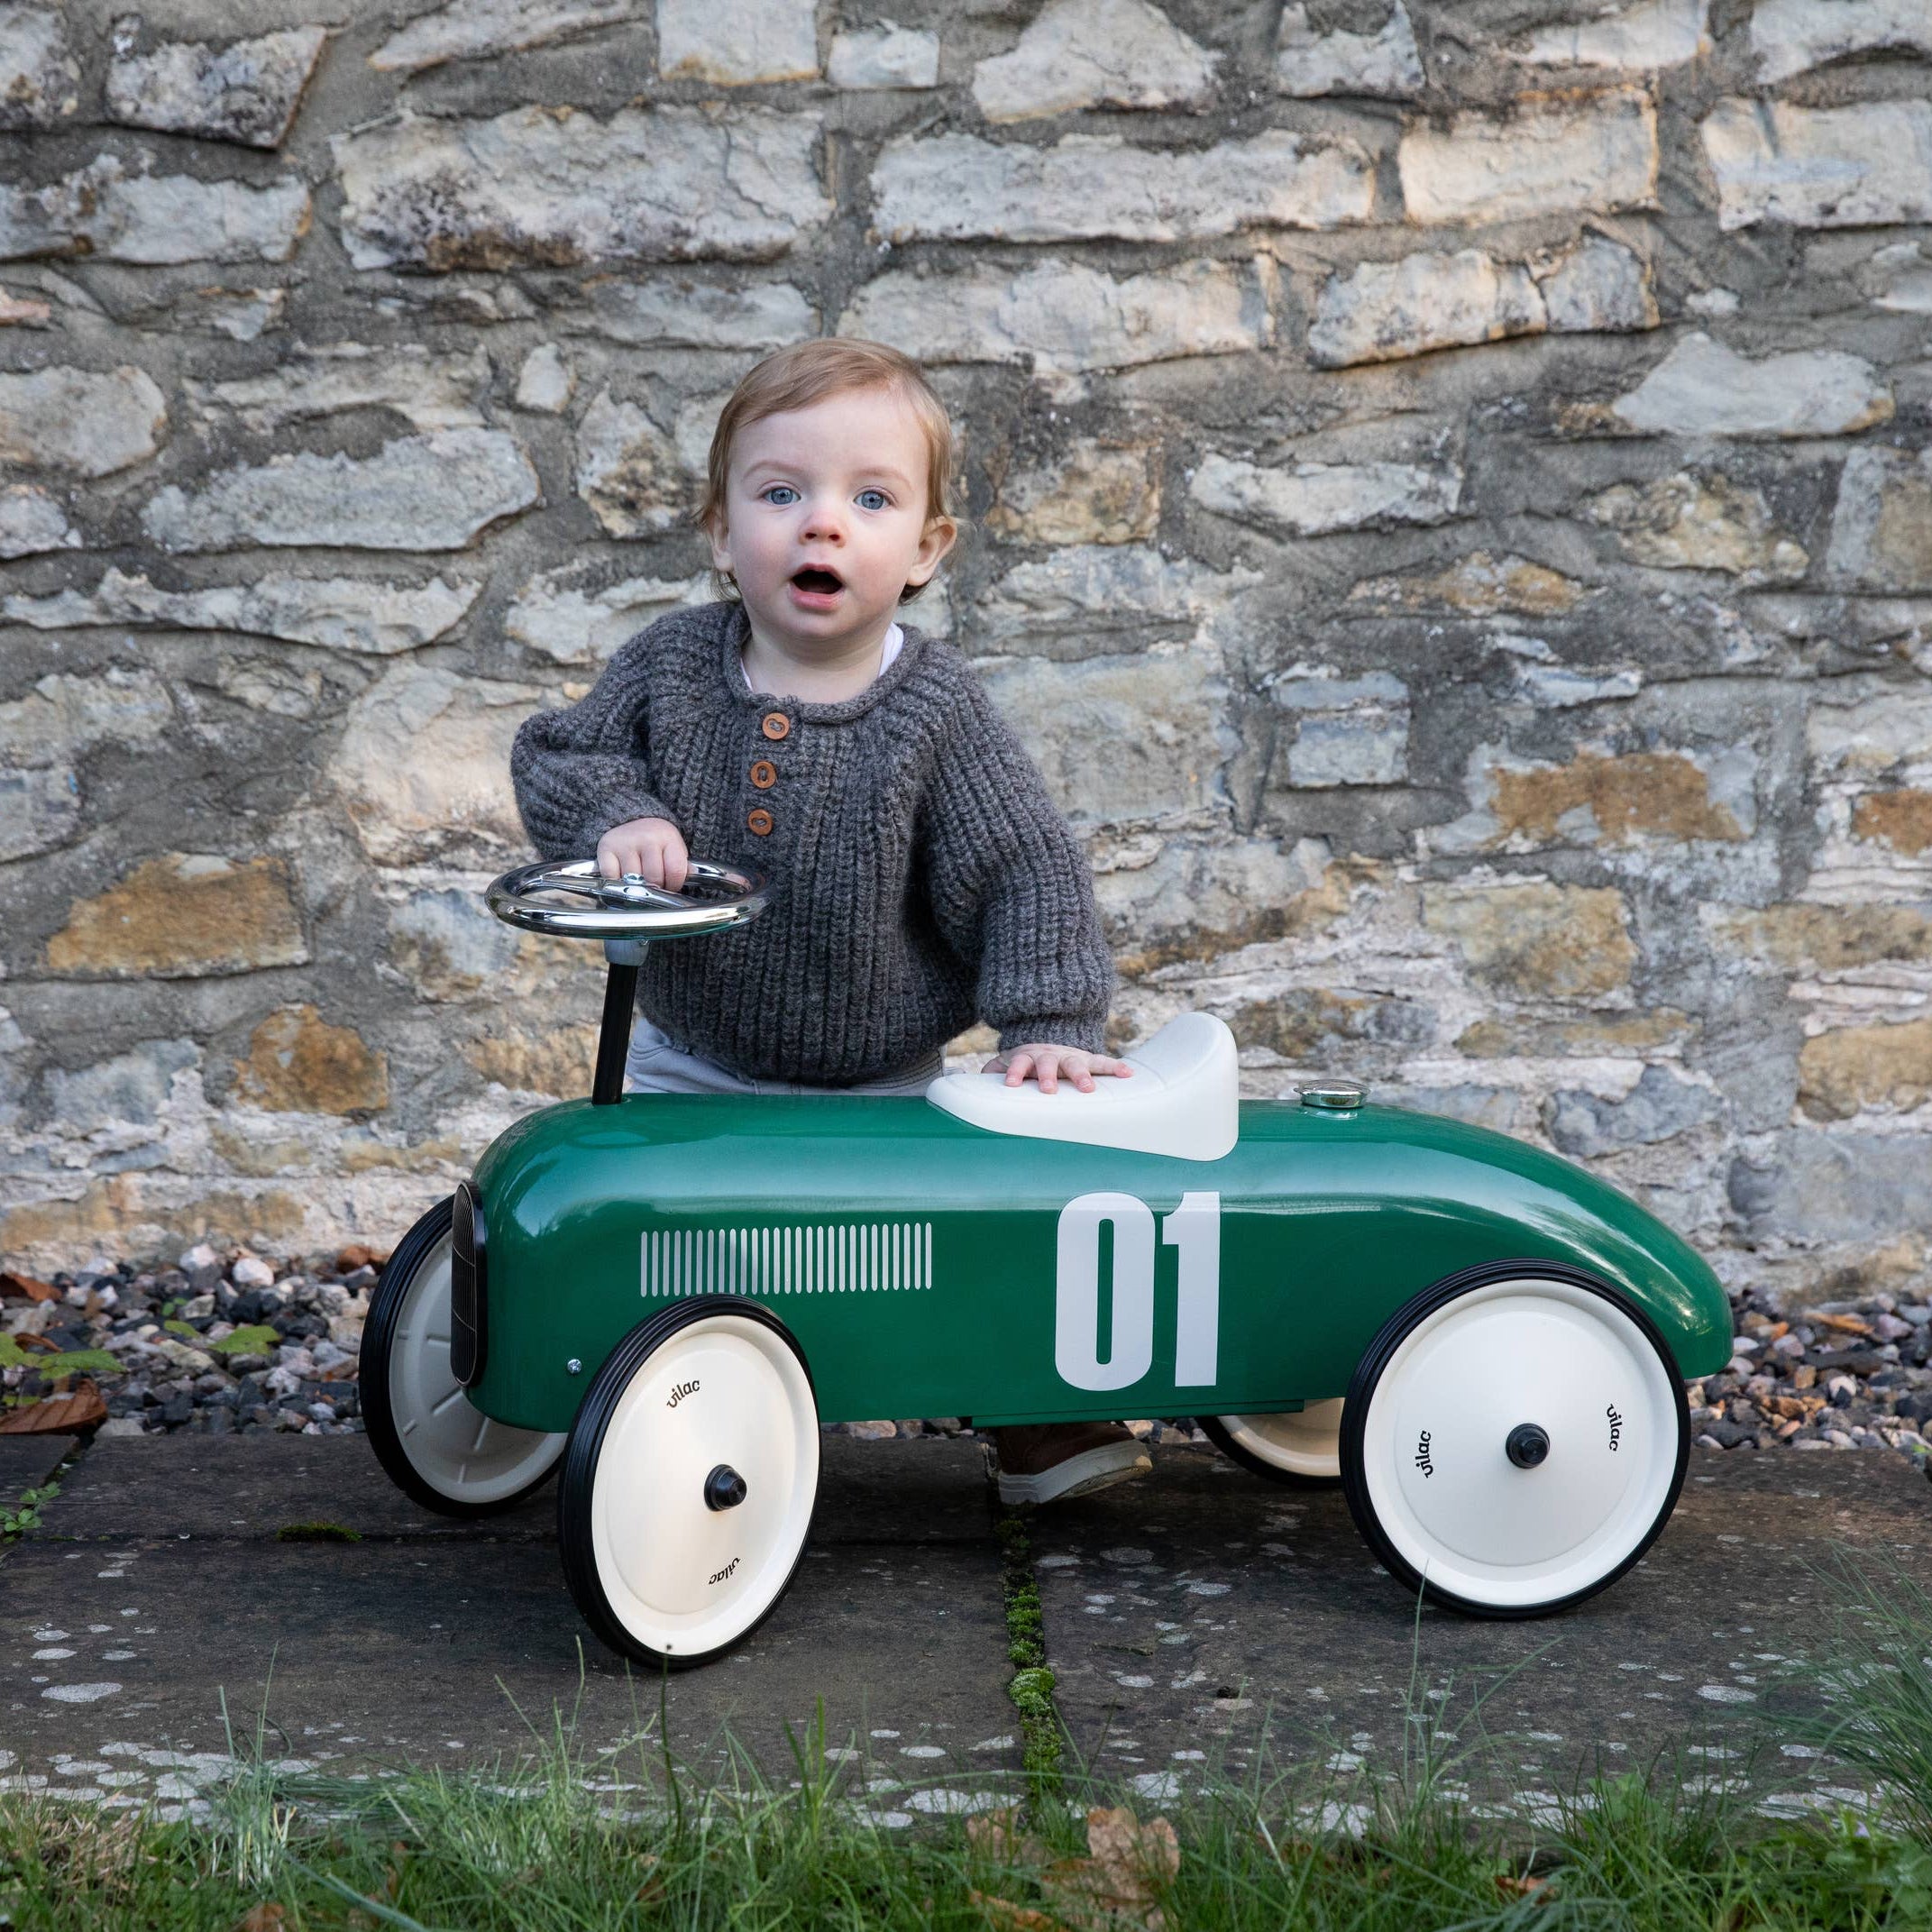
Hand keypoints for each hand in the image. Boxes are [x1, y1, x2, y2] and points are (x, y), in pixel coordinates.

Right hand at [597, 816, 687, 890]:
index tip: (670, 886)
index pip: (675, 871)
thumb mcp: (673, 847)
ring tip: (639, 879)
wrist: (629, 819)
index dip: (674, 885)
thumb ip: (682, 864)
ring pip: (633, 881)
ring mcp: (625, 843)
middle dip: (656, 887)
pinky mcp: (606, 848)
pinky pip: (613, 878)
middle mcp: (646, 837)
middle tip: (654, 884)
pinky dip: (617, 882)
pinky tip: (623, 876)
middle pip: (654, 879)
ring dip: (636, 886)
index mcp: (668, 837)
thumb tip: (691, 874)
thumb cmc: (654, 839)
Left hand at [986, 1043, 1134, 1094]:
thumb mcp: (1009, 1061)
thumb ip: (994, 1070)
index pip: (1019, 1064)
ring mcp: (1070, 1056)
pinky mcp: (1088, 1059)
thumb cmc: (1028, 1061)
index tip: (1012, 1084)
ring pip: (1076, 1064)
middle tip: (1048, 1090)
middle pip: (1048, 1064)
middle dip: (1049, 1076)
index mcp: (1028, 1057)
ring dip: (1083, 1075)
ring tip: (1088, 1089)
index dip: (1015, 1073)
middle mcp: (1049, 1056)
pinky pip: (1104, 1062)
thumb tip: (976, 1081)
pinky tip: (1129, 1074)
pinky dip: (1116, 1068)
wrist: (1051, 1037)